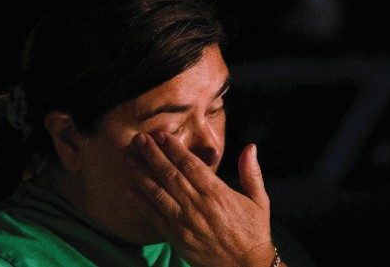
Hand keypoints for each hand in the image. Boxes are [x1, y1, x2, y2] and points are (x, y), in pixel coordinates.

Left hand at [126, 132, 276, 266]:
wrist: (246, 266)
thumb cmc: (254, 232)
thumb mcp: (260, 200)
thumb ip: (252, 173)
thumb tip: (250, 147)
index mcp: (217, 193)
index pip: (190, 164)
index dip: (174, 148)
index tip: (161, 136)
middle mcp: (197, 205)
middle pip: (170, 174)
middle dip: (152, 155)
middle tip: (139, 140)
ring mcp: (184, 222)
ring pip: (158, 193)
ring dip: (142, 175)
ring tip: (129, 160)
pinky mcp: (177, 237)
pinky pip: (154, 217)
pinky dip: (141, 203)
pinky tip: (129, 190)